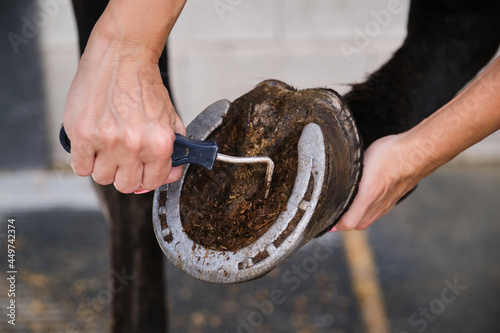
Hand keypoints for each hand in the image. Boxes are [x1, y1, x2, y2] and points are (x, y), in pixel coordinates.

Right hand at [63, 36, 184, 193]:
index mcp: (159, 143)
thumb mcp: (170, 117)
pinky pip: (80, 168)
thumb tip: (170, 173)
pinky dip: (84, 161)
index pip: (153, 182)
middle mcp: (135, 145)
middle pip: (126, 185)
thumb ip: (174, 148)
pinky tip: (91, 147)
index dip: (147, 178)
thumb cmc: (144, 85)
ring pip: (103, 178)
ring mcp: (107, 141)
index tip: (142, 172)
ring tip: (106, 148)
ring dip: (104, 167)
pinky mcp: (82, 135)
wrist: (122, 56)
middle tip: (123, 159)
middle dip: (125, 174)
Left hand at [335, 134, 420, 229]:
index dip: (334, 223)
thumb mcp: (361, 164)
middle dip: (343, 222)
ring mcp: (387, 204)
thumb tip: (336, 180)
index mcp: (367, 198)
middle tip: (332, 213)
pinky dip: (367, 210)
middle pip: (357, 225)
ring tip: (344, 208)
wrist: (417, 152)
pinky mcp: (393, 198)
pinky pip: (377, 211)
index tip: (325, 218)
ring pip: (368, 219)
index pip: (347, 223)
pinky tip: (363, 199)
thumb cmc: (390, 155)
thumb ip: (349, 175)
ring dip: (355, 217)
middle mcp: (378, 206)